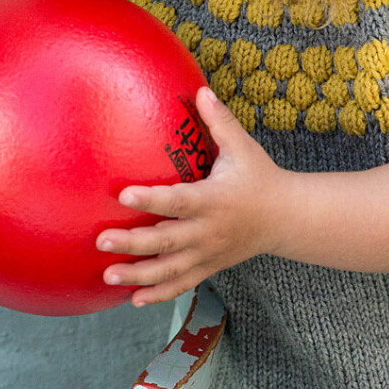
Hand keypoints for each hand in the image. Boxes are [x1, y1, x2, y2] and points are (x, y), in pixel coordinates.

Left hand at [96, 86, 288, 306]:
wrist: (287, 218)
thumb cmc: (260, 178)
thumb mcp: (243, 148)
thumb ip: (220, 121)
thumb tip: (200, 89)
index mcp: (214, 200)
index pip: (178, 201)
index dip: (151, 200)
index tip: (123, 196)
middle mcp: (209, 231)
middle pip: (166, 241)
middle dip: (133, 244)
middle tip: (101, 241)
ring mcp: (209, 253)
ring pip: (170, 269)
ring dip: (138, 275)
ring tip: (108, 275)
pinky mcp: (209, 267)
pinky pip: (182, 283)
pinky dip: (159, 293)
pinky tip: (133, 300)